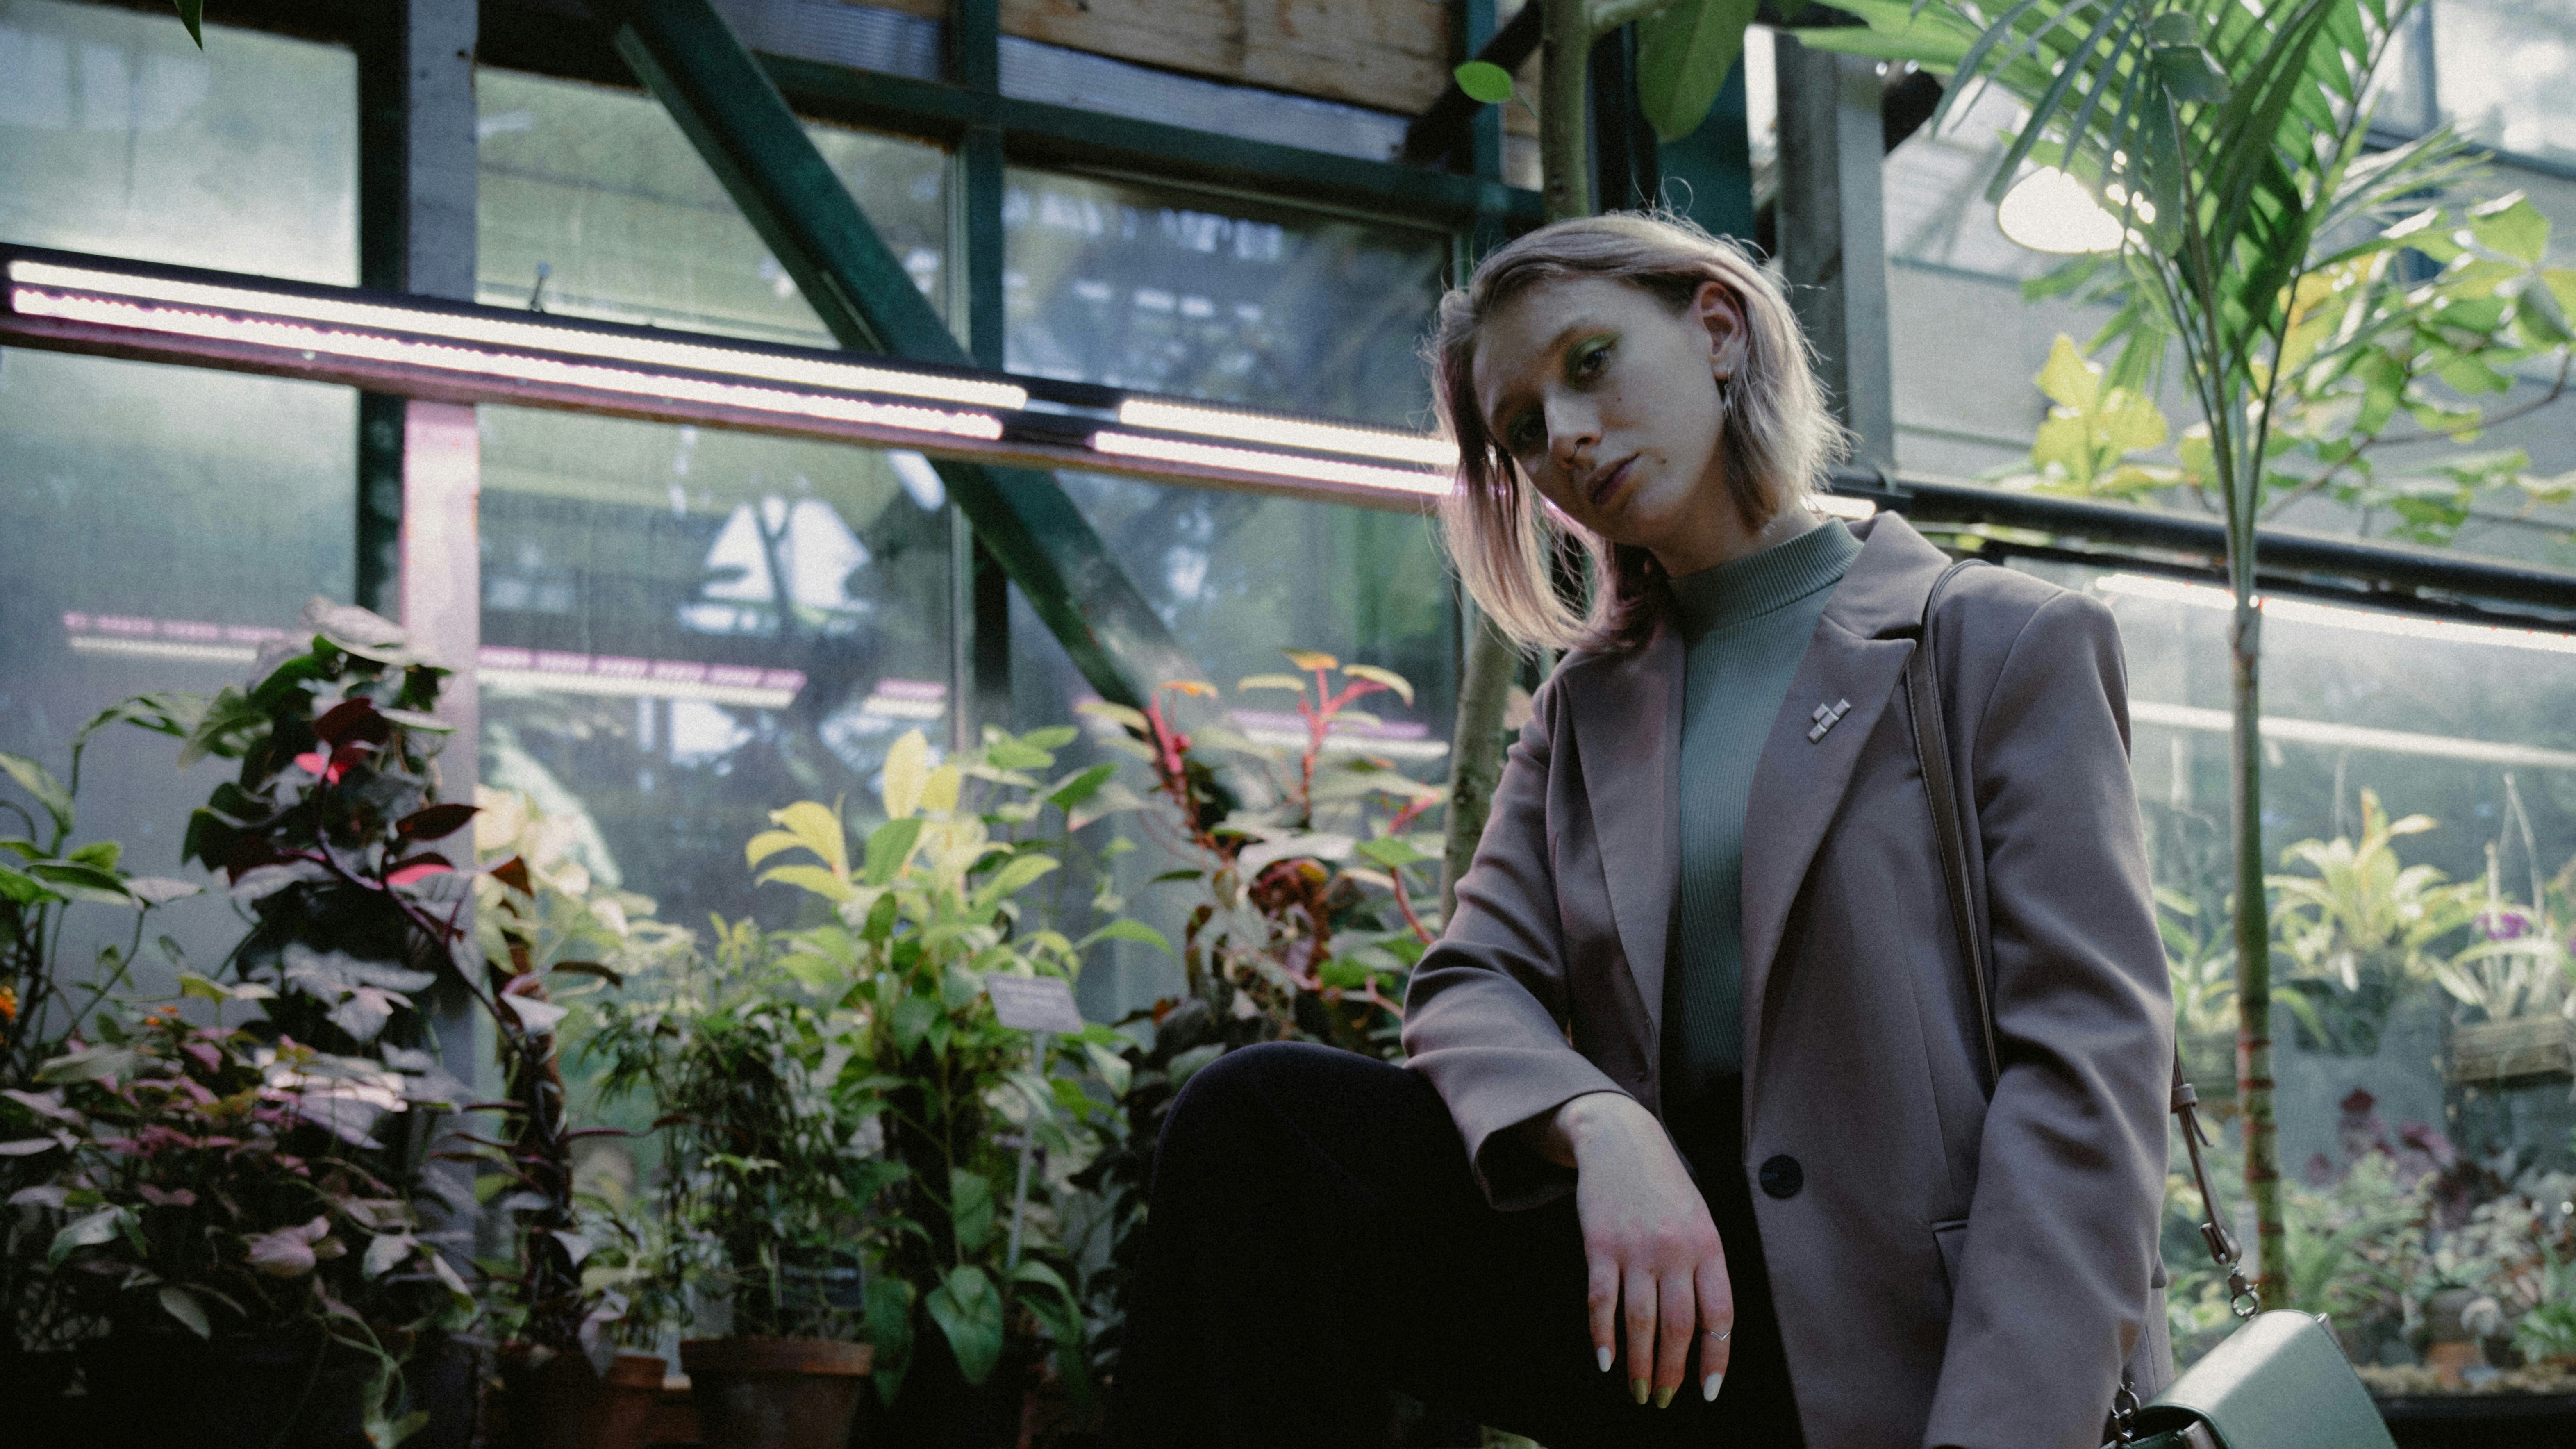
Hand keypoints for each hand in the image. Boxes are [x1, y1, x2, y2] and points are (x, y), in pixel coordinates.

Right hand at [1533, 1092, 1733, 1407]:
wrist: (1621, 1138)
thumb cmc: (1664, 1187)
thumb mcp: (1699, 1220)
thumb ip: (1703, 1268)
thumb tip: (1703, 1332)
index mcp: (1708, 1246)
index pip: (1719, 1316)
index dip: (1714, 1358)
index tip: (1709, 1391)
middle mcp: (1676, 1249)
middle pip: (1678, 1327)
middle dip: (1672, 1373)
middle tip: (1664, 1400)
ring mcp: (1636, 1247)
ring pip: (1640, 1322)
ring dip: (1639, 1365)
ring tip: (1639, 1392)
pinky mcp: (1600, 1244)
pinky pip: (1601, 1300)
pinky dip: (1602, 1336)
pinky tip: (1605, 1361)